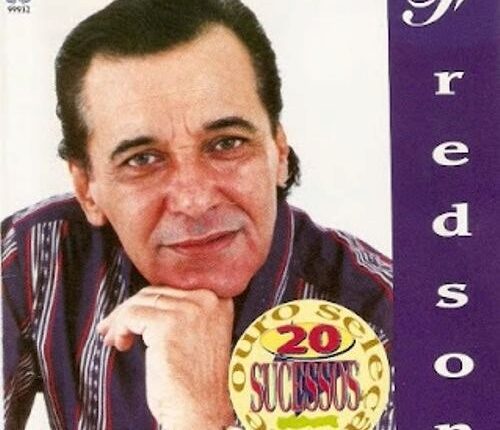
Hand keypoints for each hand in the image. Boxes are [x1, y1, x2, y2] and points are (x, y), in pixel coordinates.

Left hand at [97, 286, 234, 428]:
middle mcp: (206, 300)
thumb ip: (183, 313)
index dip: (149, 302)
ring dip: (121, 320)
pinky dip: (119, 328)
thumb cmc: (198, 383)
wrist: (202, 411)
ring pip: (140, 302)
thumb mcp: (199, 336)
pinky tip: (120, 344)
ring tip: (114, 338)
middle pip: (156, 293)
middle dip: (131, 309)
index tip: (133, 316)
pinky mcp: (167, 325)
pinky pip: (131, 315)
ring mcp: (188, 310)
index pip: (174, 289)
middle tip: (113, 328)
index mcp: (218, 300)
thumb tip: (146, 302)